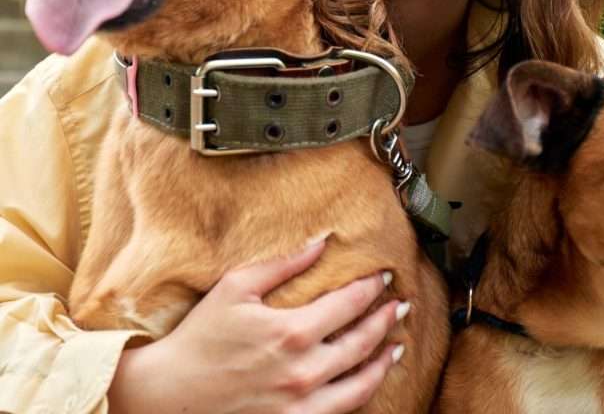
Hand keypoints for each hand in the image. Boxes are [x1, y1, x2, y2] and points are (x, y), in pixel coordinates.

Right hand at [107, 239, 407, 413]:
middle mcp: (303, 371)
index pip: (348, 303)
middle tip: (401, 306)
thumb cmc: (200, 337)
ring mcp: (300, 407)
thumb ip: (284, 263)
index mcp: (291, 331)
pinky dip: (361, 395)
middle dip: (386, 320)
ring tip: (397, 346)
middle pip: (362, 342)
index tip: (385, 276)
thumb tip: (322, 241)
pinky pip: (340, 413)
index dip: (371, 287)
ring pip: (360, 384)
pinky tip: (367, 382)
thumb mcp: (237, 287)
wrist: (168, 397)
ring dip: (383, 362)